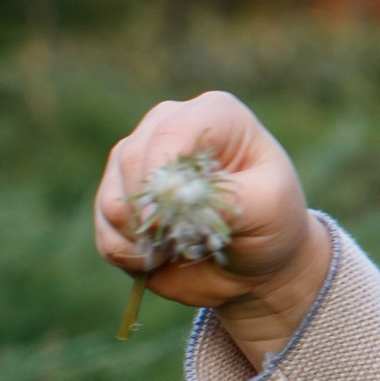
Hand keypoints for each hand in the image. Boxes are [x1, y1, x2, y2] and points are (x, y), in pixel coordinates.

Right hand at [94, 91, 331, 364]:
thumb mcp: (270, 207)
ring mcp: (136, 162)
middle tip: (196, 236)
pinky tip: (164, 256)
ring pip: (115, 202)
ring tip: (187, 245)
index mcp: (212, 114)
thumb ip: (226, 197)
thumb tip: (172, 199)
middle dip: (160, 213)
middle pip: (132, 162)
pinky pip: (106, 234)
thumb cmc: (272, 224)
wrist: (258, 266)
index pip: (171, 132)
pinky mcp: (117, 201)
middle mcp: (166, 127)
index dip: (166, 174)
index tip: (181, 212)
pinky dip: (133, 256)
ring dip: (148, 238)